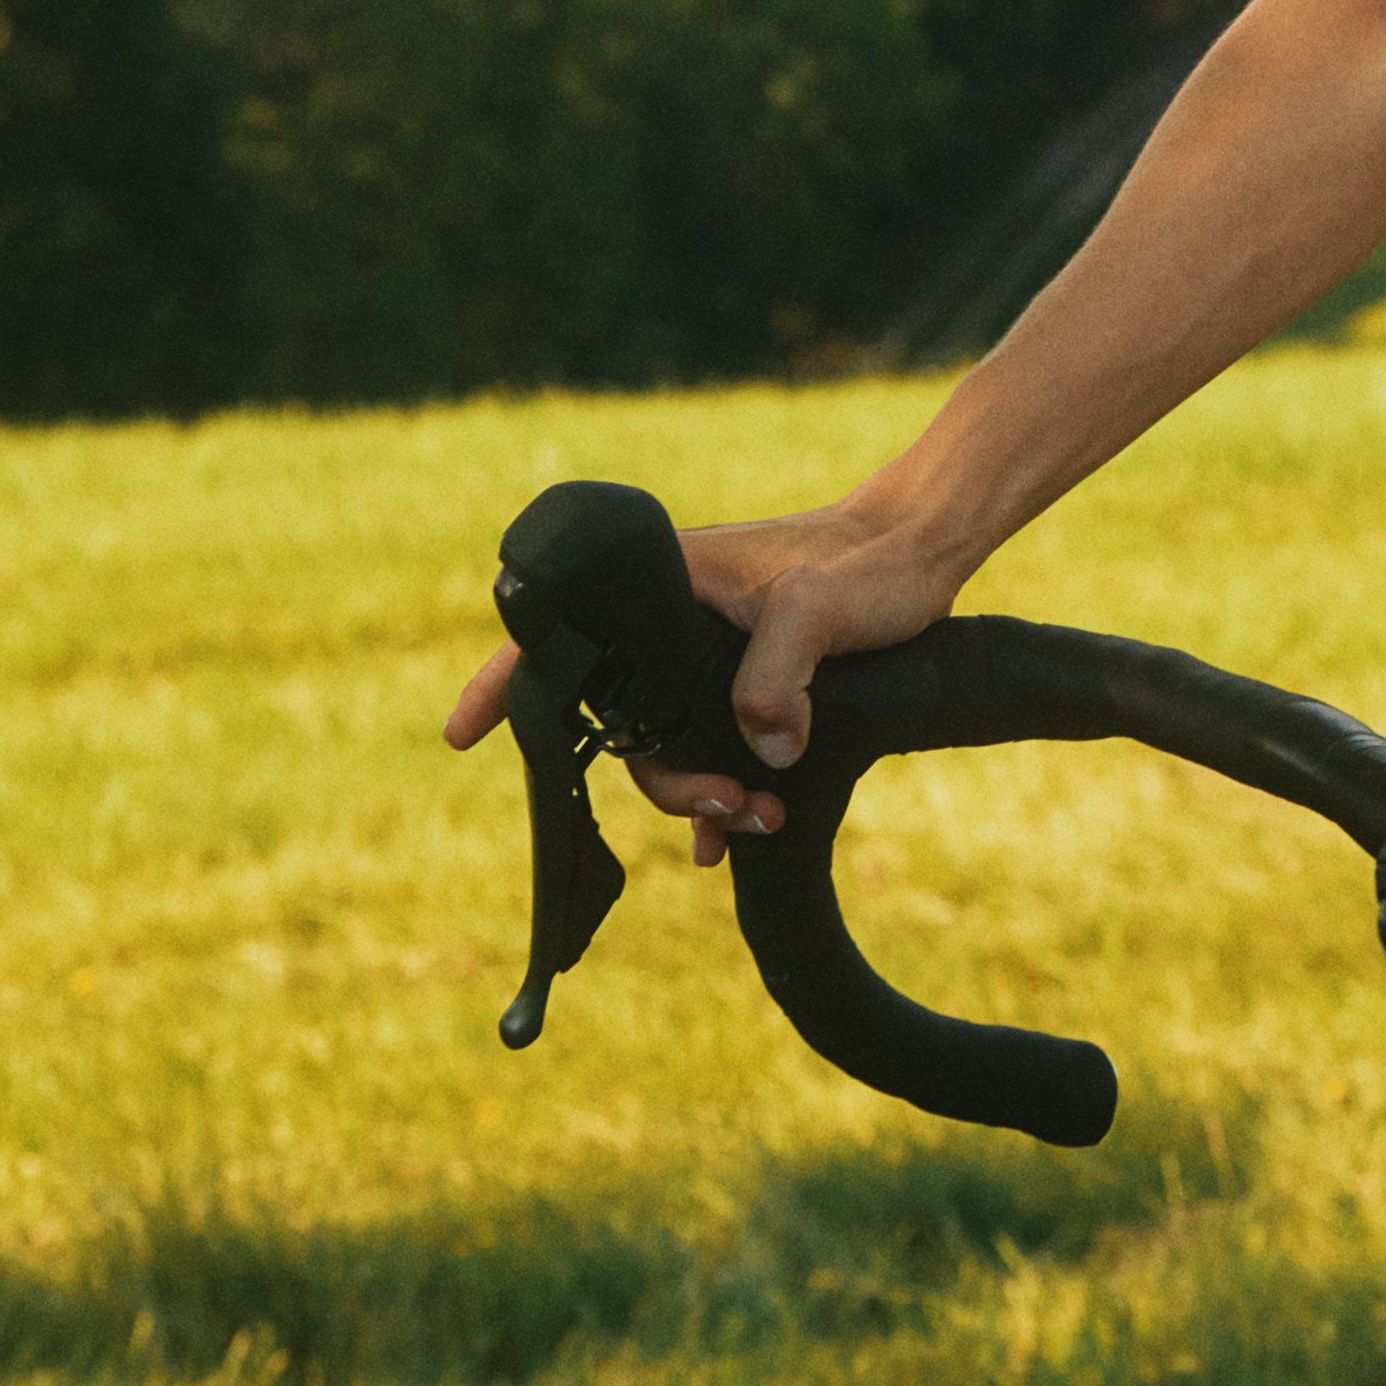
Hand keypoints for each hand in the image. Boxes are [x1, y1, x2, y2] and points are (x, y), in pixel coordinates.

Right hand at [435, 492, 980, 859]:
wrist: (923, 549)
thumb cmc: (869, 561)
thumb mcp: (822, 611)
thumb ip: (777, 675)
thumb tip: (757, 750)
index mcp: (664, 583)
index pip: (559, 633)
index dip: (504, 684)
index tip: (462, 733)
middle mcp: (669, 616)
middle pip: (619, 715)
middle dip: (658, 778)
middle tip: (722, 807)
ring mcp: (701, 648)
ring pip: (665, 738)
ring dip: (697, 791)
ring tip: (755, 817)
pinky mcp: (741, 674)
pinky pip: (703, 743)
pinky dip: (715, 791)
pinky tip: (731, 836)